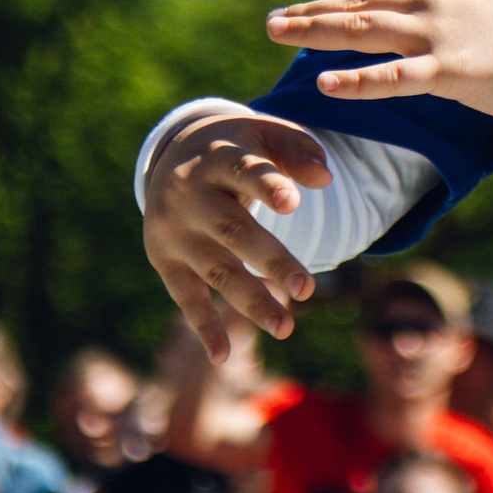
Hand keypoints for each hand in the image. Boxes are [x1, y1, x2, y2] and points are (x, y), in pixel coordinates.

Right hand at [144, 110, 331, 354]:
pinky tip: (222, 357)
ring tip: (285, 328)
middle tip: (306, 289)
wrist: (171, 154)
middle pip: (234, 230)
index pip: (244, 171)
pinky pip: (186, 297)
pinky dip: (204, 327)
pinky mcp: (166, 261)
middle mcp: (192, 196)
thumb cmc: (237, 148)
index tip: (293, 202)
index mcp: (219, 158)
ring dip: (250, 301)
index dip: (267, 185)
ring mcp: (177, 232)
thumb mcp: (265, 135)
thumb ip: (298, 151)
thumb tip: (326, 179)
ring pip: (217, 270)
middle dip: (271, 260)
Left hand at [266, 0, 492, 123]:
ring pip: (362, 32)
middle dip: (310, 10)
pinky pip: (393, 77)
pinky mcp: (449, 70)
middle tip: (270, 21)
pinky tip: (324, 84)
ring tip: (277, 35)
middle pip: (357, 3)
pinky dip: (356, 81)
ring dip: (315, 33)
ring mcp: (437, 33)